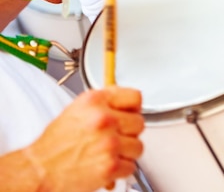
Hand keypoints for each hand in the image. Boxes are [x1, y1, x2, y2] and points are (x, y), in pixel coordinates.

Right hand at [24, 87, 143, 191]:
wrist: (40, 169)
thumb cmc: (56, 142)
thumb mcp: (78, 109)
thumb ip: (104, 104)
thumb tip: (127, 106)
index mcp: (96, 100)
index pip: (135, 97)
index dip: (134, 108)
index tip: (131, 114)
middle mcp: (104, 118)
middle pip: (139, 123)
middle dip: (129, 132)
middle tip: (116, 137)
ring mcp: (109, 142)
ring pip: (138, 146)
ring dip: (126, 152)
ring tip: (109, 153)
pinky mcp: (110, 165)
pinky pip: (131, 166)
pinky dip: (121, 170)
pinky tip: (106, 165)